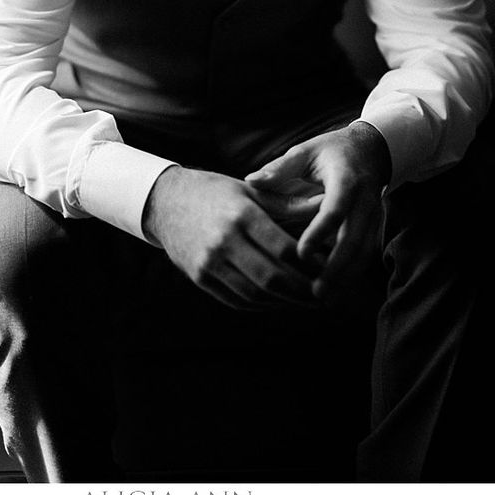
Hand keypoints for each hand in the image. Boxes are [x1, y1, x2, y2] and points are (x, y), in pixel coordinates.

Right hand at [142, 165, 318, 310]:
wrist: (165, 201)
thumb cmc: (215, 192)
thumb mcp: (249, 191)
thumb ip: (287, 204)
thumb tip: (325, 204)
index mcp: (240, 215)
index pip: (283, 249)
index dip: (310, 264)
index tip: (329, 269)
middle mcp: (223, 240)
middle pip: (272, 277)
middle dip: (303, 291)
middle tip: (324, 294)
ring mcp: (208, 262)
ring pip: (255, 294)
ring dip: (285, 302)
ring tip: (306, 301)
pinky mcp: (199, 277)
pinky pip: (237, 299)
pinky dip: (262, 304)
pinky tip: (279, 300)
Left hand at [244, 122, 390, 300]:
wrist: (369, 151)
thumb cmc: (329, 151)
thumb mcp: (305, 151)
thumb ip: (279, 168)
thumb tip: (251, 181)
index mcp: (345, 178)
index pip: (335, 209)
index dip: (319, 233)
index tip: (301, 254)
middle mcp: (365, 199)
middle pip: (354, 238)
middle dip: (335, 267)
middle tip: (314, 291)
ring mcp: (374, 215)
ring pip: (363, 252)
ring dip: (345, 277)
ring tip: (322, 298)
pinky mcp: (375, 227)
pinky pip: (366, 255)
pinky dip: (352, 274)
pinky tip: (335, 291)